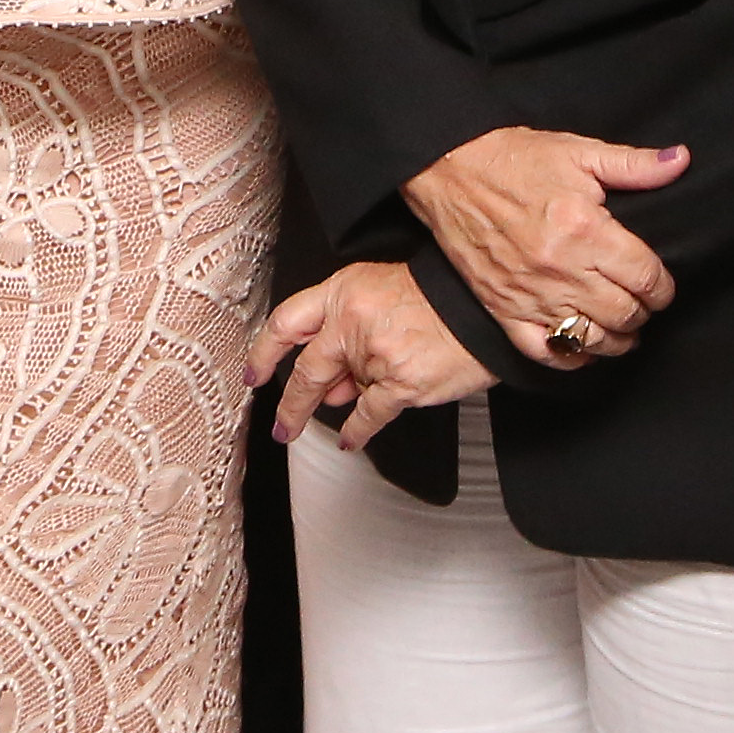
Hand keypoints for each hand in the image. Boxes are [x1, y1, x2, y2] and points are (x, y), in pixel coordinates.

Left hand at [251, 262, 498, 450]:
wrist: (479, 308)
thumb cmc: (436, 297)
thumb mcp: (378, 292)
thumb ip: (347, 331)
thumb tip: (329, 383)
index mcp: (342, 292)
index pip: (287, 322)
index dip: (265, 351)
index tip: (254, 373)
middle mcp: (351, 321)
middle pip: (307, 368)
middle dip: (290, 402)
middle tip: (281, 424)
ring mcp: (374, 354)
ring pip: (344, 390)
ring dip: (335, 405)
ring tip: (317, 422)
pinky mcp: (400, 383)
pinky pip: (369, 414)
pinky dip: (357, 430)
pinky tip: (351, 440)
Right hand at [400, 127, 683, 361]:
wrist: (445, 170)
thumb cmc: (509, 159)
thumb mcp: (576, 151)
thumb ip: (633, 164)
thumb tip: (680, 161)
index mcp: (584, 229)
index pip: (646, 277)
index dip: (663, 286)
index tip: (660, 284)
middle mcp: (560, 269)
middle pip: (625, 313)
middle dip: (643, 311)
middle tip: (643, 301)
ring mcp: (530, 294)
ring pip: (591, 338)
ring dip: (616, 339)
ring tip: (622, 328)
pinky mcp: (503, 308)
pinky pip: (544, 350)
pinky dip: (570, 356)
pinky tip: (582, 347)